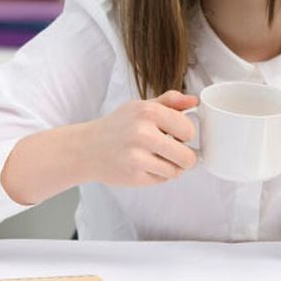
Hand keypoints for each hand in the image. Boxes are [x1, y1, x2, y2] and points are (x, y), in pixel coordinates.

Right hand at [82, 90, 198, 187]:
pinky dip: (157, 175)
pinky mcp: (134, 175)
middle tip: (172, 151)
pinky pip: (162, 180)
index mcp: (148, 112)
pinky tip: (144, 165)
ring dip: (170, 167)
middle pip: (188, 157)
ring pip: (176, 171)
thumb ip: (170, 102)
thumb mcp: (141, 107)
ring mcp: (138, 157)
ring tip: (155, 158)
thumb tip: (194, 101)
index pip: (189, 130)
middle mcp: (143, 133)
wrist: (86, 148)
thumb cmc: (117, 126)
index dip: (186, 134)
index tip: (176, 134)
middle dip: (185, 157)